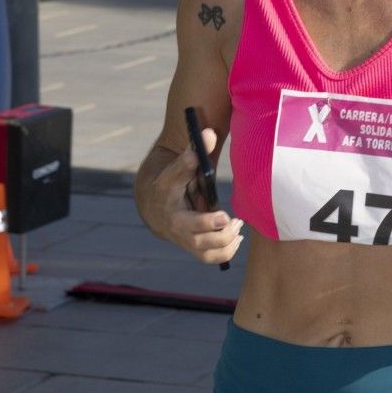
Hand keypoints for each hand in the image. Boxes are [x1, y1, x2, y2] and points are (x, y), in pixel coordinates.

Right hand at [151, 126, 243, 264]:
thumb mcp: (176, 167)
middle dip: (220, 232)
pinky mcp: (194, 248)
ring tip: (237, 226)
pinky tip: (236, 238)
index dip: (207, 221)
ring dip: (227, 243)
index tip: (223, 214)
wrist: (153, 204)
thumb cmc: (170, 181)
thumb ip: (193, 153)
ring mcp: (185, 242)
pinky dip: (227, 252)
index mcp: (172, 210)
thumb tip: (209, 134)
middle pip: (201, 241)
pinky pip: (211, 258)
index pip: (189, 220)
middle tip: (232, 219)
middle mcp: (177, 230)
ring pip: (208, 253)